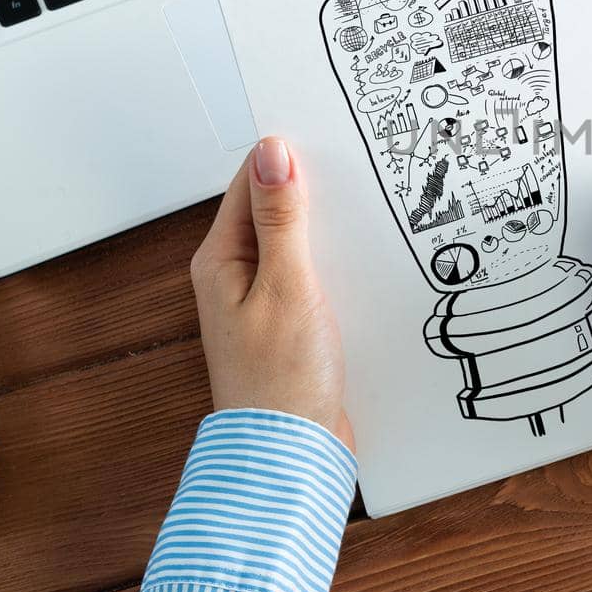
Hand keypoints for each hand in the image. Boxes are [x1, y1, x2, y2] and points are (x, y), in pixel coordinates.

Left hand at [190, 137, 353, 448]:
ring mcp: (264, 298)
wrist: (292, 454)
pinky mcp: (292, 320)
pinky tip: (367, 259)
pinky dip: (339, 261)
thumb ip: (282, 219)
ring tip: (371, 208)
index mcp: (221, 259)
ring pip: (300, 241)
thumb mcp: (286, 286)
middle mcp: (236, 274)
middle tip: (360, 166)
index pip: (251, 184)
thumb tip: (273, 152)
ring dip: (331, 227)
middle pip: (276, 209)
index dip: (289, 157)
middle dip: (315, 189)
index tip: (330, 137)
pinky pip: (316, 273)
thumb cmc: (279, 381)